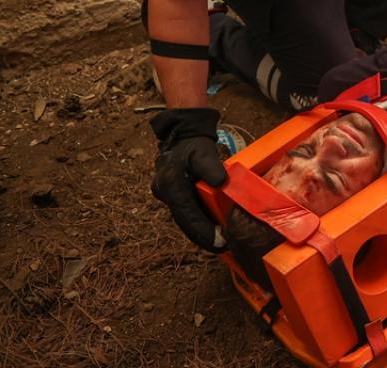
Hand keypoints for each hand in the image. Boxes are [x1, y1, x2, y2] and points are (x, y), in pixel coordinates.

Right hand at [150, 108, 227, 250]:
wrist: (181, 138)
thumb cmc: (194, 146)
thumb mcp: (203, 152)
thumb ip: (210, 167)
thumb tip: (219, 182)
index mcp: (171, 183)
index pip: (187, 213)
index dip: (202, 230)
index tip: (218, 242)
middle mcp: (164, 192)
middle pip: (184, 221)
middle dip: (202, 237)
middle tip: (222, 248)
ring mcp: (165, 195)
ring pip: (183, 220)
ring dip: (200, 233)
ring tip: (219, 244)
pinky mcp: (172, 197)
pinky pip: (185, 214)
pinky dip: (197, 224)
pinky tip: (211, 232)